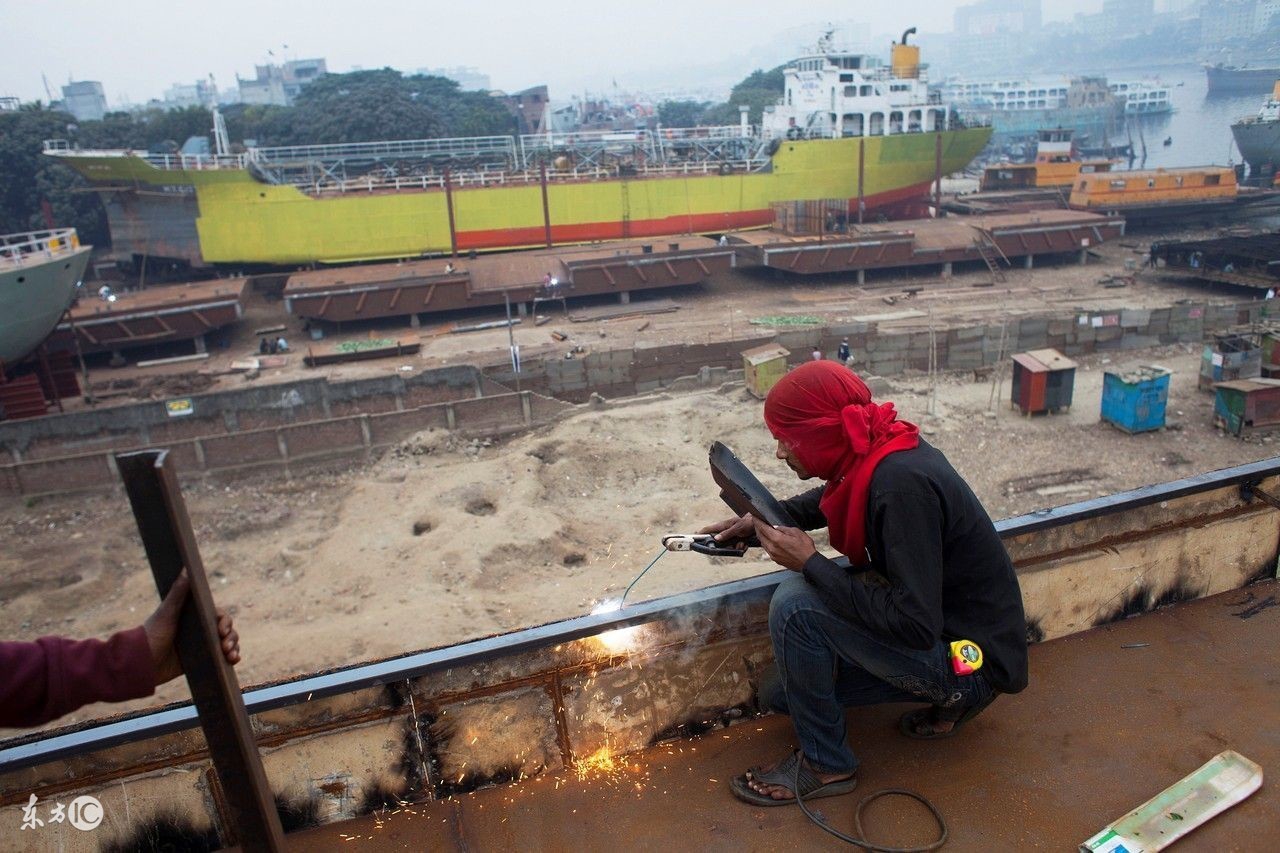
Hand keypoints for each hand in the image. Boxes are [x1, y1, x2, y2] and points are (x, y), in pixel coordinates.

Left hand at [143, 569, 240, 685]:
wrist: (141, 664)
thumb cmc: (152, 635)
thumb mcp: (166, 613)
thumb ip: (177, 592)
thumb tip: (187, 568)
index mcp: (195, 617)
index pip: (219, 616)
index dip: (225, 622)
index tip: (222, 630)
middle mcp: (201, 630)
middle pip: (227, 630)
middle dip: (231, 637)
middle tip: (225, 646)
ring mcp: (202, 646)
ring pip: (228, 643)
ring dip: (234, 647)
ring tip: (230, 656)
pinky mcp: (202, 661)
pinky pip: (222, 659)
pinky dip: (231, 659)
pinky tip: (233, 661)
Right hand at [698, 514, 754, 544]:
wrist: (760, 523)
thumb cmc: (748, 522)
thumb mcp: (737, 528)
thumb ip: (726, 534)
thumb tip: (716, 538)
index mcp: (723, 526)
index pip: (708, 529)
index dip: (701, 533)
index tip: (694, 537)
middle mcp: (726, 531)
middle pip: (720, 543)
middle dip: (727, 547)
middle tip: (734, 545)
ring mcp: (732, 536)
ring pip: (730, 547)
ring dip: (737, 547)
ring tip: (743, 543)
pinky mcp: (738, 539)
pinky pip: (737, 547)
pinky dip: (742, 547)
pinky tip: (746, 543)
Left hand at [752, 517, 816, 571]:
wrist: (809, 563)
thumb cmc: (805, 548)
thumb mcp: (796, 532)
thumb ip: (784, 529)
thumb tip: (775, 527)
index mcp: (777, 539)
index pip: (762, 528)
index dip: (757, 521)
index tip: (755, 517)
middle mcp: (772, 547)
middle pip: (760, 535)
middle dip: (758, 527)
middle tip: (758, 522)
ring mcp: (773, 555)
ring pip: (762, 543)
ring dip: (761, 535)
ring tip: (763, 530)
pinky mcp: (775, 559)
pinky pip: (767, 549)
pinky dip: (766, 542)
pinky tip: (770, 540)